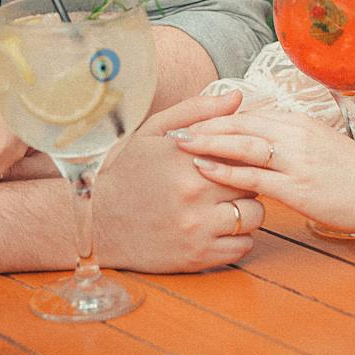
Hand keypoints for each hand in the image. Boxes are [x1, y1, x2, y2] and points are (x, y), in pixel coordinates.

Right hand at [96, 92, 264, 271]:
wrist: (100, 223)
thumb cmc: (130, 172)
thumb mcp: (155, 131)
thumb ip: (197, 110)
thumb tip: (237, 97)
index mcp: (186, 158)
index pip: (242, 150)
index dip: (244, 153)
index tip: (235, 156)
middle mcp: (194, 193)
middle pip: (253, 183)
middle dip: (247, 180)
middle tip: (231, 180)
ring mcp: (197, 228)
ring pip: (255, 216)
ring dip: (247, 209)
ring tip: (227, 203)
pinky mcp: (198, 257)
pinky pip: (244, 246)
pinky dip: (239, 237)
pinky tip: (220, 227)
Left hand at [170, 108, 354, 235]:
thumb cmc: (351, 172)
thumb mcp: (317, 144)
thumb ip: (286, 138)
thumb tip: (255, 137)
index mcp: (297, 121)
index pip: (247, 113)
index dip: (215, 117)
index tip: (188, 119)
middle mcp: (294, 134)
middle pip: (239, 123)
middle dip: (203, 125)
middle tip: (171, 129)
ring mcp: (296, 160)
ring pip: (243, 145)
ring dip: (208, 143)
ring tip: (179, 144)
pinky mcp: (298, 188)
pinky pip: (255, 176)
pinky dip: (226, 170)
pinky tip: (205, 169)